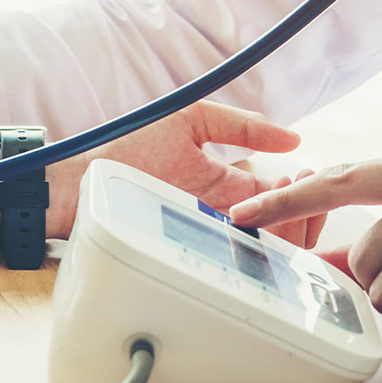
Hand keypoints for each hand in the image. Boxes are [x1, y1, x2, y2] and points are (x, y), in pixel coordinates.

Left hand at [60, 101, 324, 246]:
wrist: (74, 183)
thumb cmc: (124, 149)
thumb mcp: (187, 123)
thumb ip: (238, 126)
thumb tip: (292, 138)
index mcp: (229, 184)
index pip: (283, 195)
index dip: (304, 190)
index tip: (307, 176)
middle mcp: (225, 214)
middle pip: (284, 226)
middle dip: (305, 212)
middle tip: (301, 196)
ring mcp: (211, 235)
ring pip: (267, 247)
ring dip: (287, 230)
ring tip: (284, 210)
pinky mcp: (194, 253)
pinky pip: (236, 259)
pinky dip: (257, 249)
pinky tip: (262, 233)